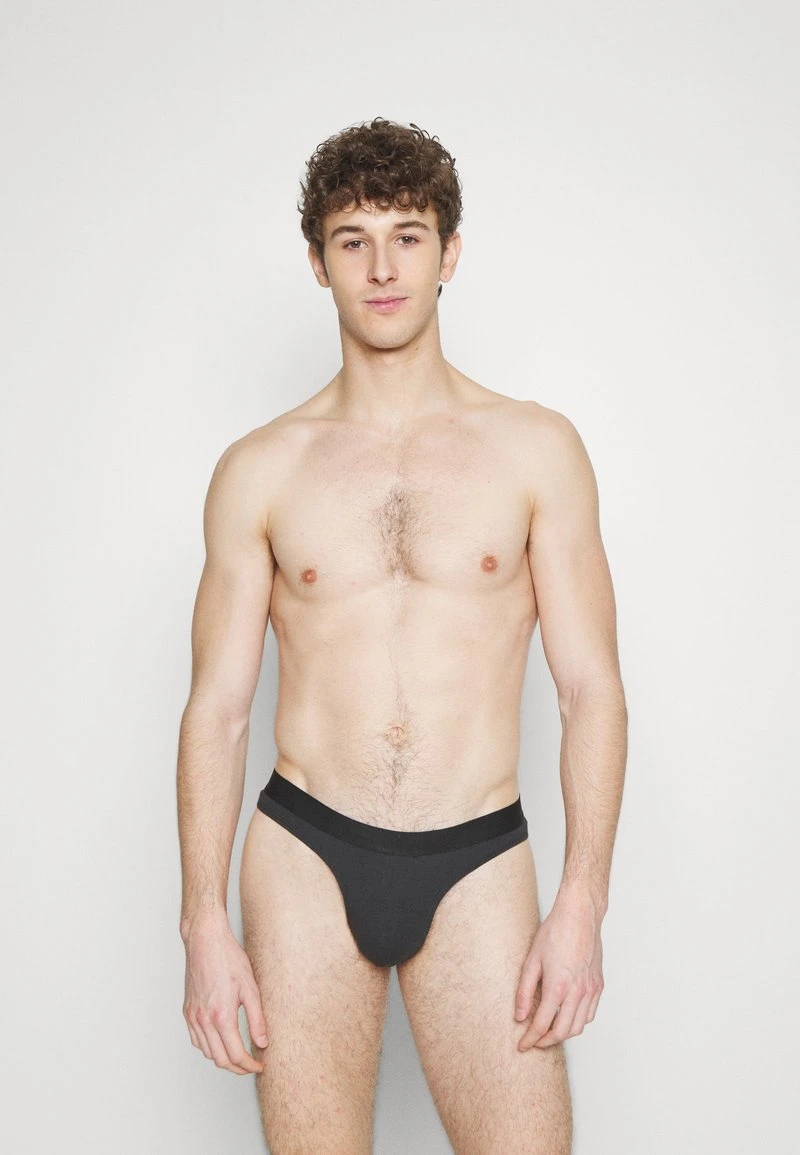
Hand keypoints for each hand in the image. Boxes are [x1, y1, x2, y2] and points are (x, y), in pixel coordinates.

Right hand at [182, 913, 267, 1073]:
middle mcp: (203, 1020)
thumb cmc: (228, 959)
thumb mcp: (250, 988)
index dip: (249, 1066)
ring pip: (206, 1052)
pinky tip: (220, 1042)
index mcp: (221, 1016)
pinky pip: (196, 1040)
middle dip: (237, 1068)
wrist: (205, 941)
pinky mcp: (187, 1011)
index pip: (235, 1055)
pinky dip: (209, 1048)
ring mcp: (192, 1017)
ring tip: (239, 1055)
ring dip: (223, 1059)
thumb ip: (257, 1019)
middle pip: (220, 1059)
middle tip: (251, 1065)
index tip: (259, 1065)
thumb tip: (262, 1043)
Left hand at [514, 886, 604, 1050]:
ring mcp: (591, 989)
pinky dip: (578, 1021)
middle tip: (534, 1041)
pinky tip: (567, 1016)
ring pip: (579, 1026)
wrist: (580, 915)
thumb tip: (520, 1016)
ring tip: (549, 1031)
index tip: (522, 1045)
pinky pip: (590, 1014)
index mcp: (558, 986)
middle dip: (546, 1041)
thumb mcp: (532, 960)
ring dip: (563, 1034)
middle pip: (563, 1032)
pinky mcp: (599, 985)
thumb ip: (525, 992)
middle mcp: (578, 991)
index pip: (542, 1024)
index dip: (530, 1039)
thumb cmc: (555, 932)